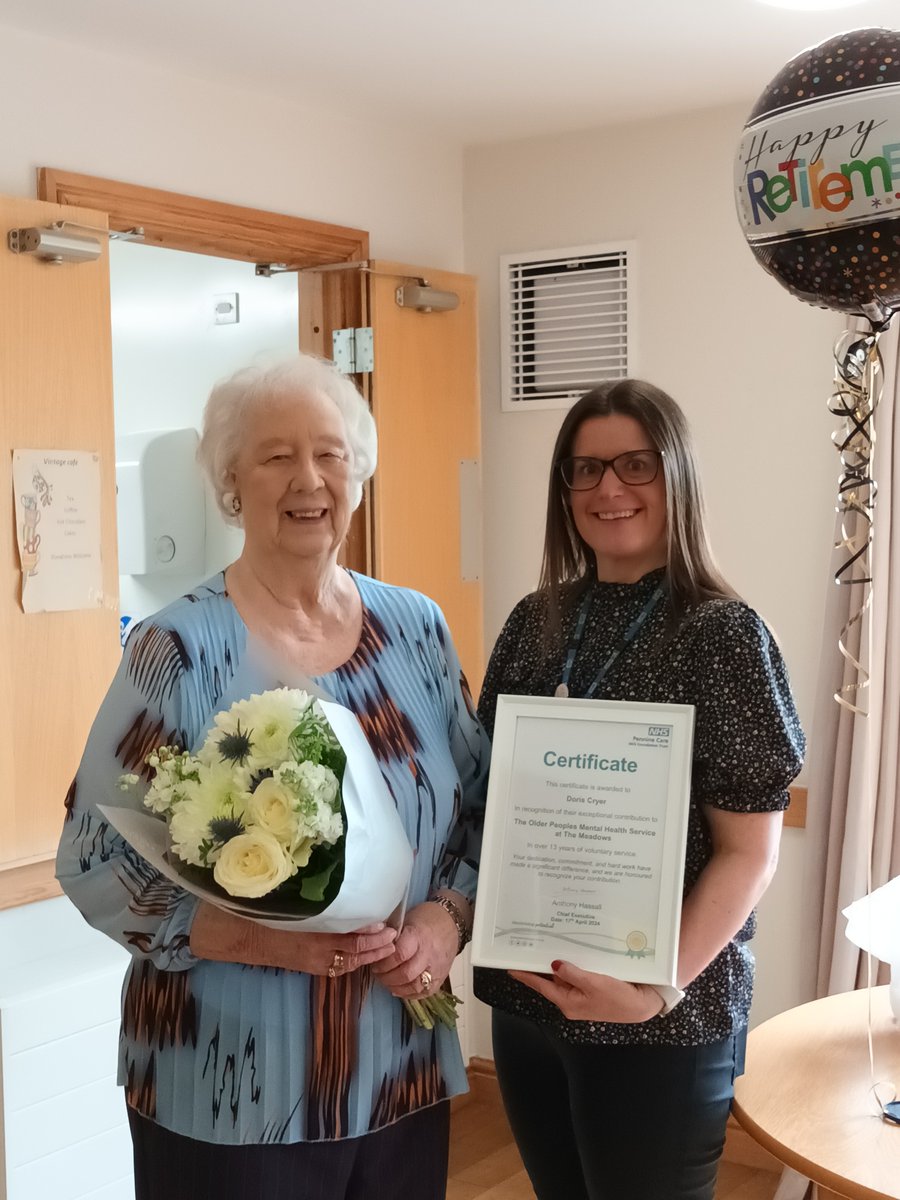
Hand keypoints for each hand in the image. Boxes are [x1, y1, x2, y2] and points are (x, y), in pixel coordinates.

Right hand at [190, 902, 396, 974]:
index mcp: (309, 935)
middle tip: (396, 935)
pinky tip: (364, 948)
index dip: (369, 932)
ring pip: (347, 961)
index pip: (347, 937)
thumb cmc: (252, 909)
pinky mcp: (307, 965)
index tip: (387, 923)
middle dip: (376, 946)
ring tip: (388, 942)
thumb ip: (311, 893)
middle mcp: (313, 951)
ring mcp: (311, 961)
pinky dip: (353, 958)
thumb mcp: (282, 897)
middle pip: (353, 952)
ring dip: (368, 953)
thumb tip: (339, 876)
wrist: (228, 935)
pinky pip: (337, 965)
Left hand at [370, 901, 458, 998]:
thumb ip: (392, 935)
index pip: (400, 954)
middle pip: (405, 974)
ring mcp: (437, 969)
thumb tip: (374, 946)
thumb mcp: (407, 919)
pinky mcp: (440, 979)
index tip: (375, 960)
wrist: (451, 923)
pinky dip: (407, 993)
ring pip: (413, 987)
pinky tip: (398, 987)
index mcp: (419, 936)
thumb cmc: (425, 918)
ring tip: (386, 980)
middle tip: (378, 973)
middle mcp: (429, 955)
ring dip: (395, 987)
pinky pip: (422, 993)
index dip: (384, 961)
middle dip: (387, 976)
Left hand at [509, 960, 663, 1022]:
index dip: (525, 976)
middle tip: (528, 948)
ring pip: (563, 976)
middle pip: (550, 980)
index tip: (510, 967)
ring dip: (557, 963)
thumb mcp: (594, 984)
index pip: (541, 986)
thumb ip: (572, 974)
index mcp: (568, 1003)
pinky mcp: (591, 990)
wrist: (642, 1006)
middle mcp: (571, 1001)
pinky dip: (571, 965)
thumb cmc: (619, 998)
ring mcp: (581, 996)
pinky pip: (576, 976)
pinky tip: (570, 952)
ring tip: (545, 945)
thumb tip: (553, 964)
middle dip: (540, 965)